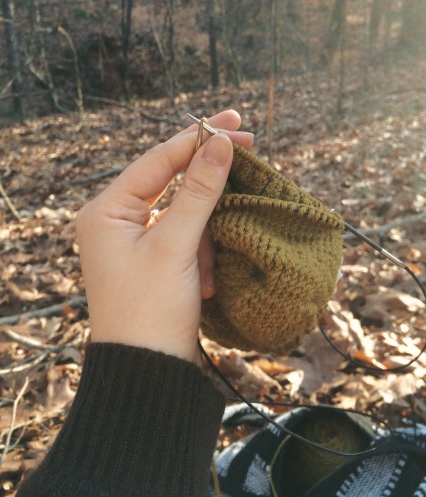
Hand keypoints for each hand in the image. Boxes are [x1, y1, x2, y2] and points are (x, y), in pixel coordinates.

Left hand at [76, 110, 252, 362]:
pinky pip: (187, 239)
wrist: (147, 372)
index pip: (158, 159)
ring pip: (185, 213)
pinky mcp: (154, 260)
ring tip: (203, 273)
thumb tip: (221, 143)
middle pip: (171, 182)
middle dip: (207, 187)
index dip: (198, 140)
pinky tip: (203, 283)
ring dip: (205, 236)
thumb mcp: (176, 245)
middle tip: (248, 149)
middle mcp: (116, 220)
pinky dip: (202, 255)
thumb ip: (199, 190)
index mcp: (107, 210)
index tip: (236, 124)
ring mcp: (136, 241)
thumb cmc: (150, 309)